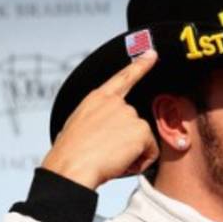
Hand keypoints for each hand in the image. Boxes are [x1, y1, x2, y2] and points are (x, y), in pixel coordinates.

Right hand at [41, 50, 159, 189]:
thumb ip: (98, 121)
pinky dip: (140, 162)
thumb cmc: (70, 155)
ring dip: (132, 153)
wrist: (72, 167)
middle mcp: (115, 103)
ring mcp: (129, 114)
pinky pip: (151, 151)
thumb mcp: (79, 128)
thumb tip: (106, 133)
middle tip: (106, 153)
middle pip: (134, 124)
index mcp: (97, 99)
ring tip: (109, 159)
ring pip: (142, 139)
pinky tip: (121, 163)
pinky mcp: (140, 129)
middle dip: (126, 142)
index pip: (122, 78)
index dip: (139, 65)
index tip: (152, 54)